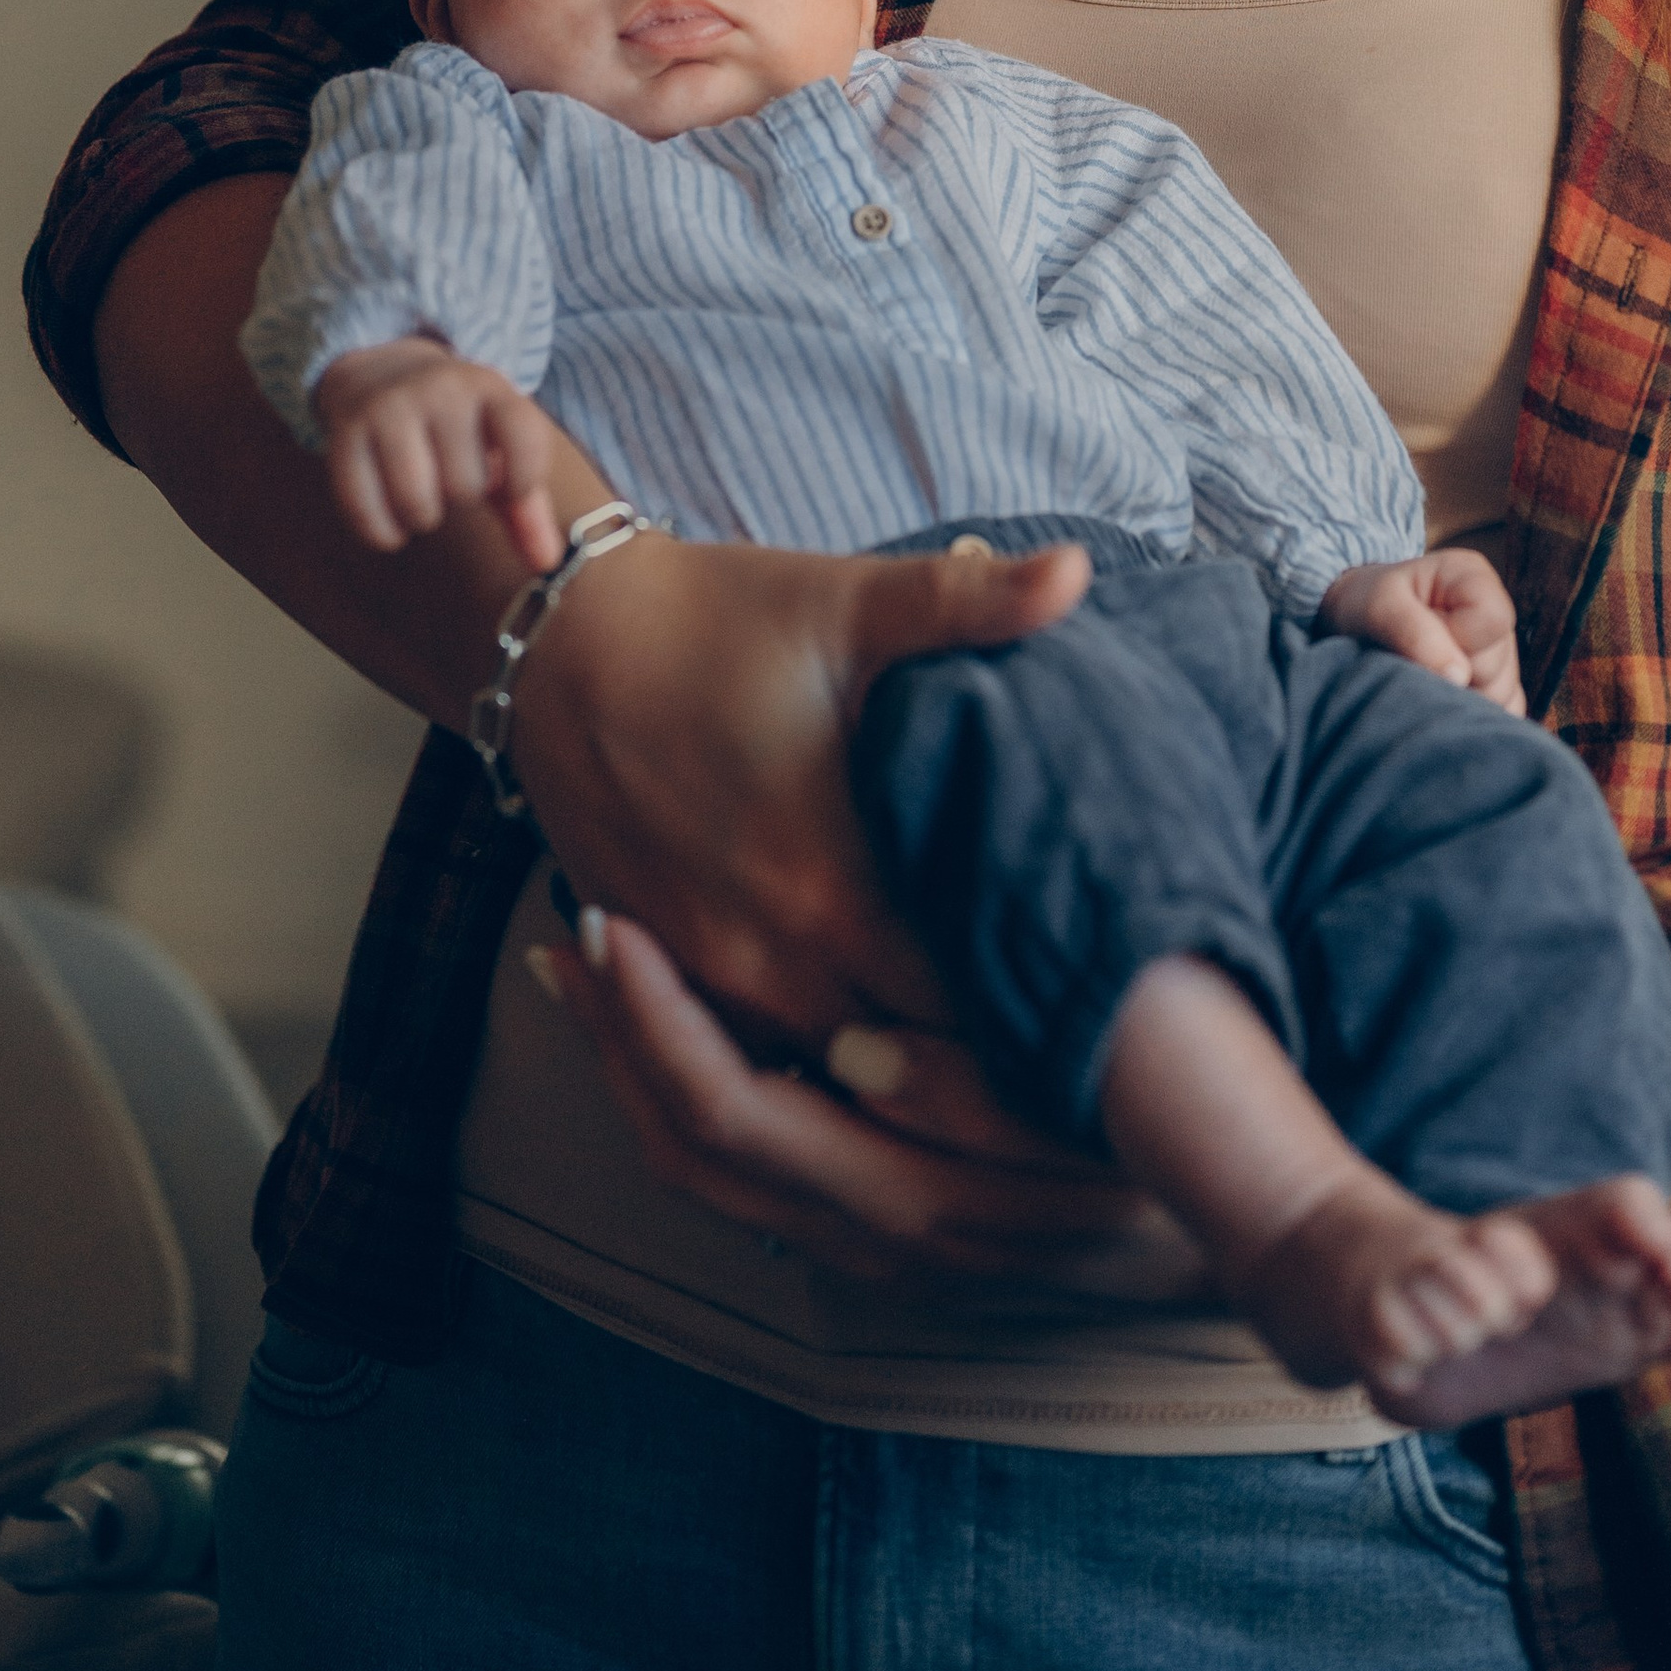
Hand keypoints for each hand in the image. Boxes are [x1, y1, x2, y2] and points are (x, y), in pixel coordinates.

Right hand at [313, 340, 569, 566]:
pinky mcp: (346, 432)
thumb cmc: (454, 426)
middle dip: (461, 498)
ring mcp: (390, 407)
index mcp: (489, 388)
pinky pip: (364, 510)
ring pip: (416, 502)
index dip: (523, 482)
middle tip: (449, 477)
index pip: (524, 439)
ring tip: (422, 500)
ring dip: (421, 518)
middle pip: (465, 486)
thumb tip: (546, 562)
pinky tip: (391, 520)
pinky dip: (382, 533)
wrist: (382, 371)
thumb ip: (526, 504)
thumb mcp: (497, 446)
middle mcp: (440, 389)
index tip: (510, 490)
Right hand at [505, 528, 1093, 1042]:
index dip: (1042, 1026)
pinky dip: (827, 1073)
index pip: (965, 1007)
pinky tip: (894, 1078)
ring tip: (1007, 1099)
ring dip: (906, 1089)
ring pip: (829, 1084)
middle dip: (989, 1081)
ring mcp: (710, 976)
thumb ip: (967, 603)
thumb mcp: (845, 603)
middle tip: (1079, 1084)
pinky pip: (762, 1061)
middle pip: (905, 1070)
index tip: (1113, 1024)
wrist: (557, 645)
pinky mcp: (670, 974)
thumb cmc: (714, 618)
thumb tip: (1076, 571)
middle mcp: (768, 955)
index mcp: (828, 882)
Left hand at [545, 905, 1214, 1298]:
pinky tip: (671, 1015)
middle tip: (573, 924)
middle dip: (623, 1038)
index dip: (662, 1032)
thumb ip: (982, 1092)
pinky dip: (688, 1086)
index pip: (744, 1122)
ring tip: (583, 961)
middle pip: (701, 1148)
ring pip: (711, 1167)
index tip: (617, 928)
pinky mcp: (888, 1220)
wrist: (1254, 1217)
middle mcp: (884, 1235)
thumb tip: (848, 1063)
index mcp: (926, 1200)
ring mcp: (881, 1238)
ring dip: (636, 1064)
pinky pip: (753, 1169)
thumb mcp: (1104, 1103)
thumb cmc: (1183, 1130)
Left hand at [1324, 549, 1524, 712]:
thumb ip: (1413, 631)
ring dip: (1458, 697)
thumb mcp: (1378, 604)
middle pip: (1498, 666)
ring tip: (1421, 674)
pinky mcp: (1499, 689)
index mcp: (1474, 578)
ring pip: (1500, 696)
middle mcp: (1495, 616)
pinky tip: (1440, 697)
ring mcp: (1502, 655)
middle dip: (1451, 673)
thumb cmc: (1368, 603)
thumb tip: (1458, 677)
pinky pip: (1502, 713)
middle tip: (1411, 658)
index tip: (1417, 636)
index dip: (1457, 638)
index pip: (1492, 619)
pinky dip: (1468, 715)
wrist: (1354, 623)